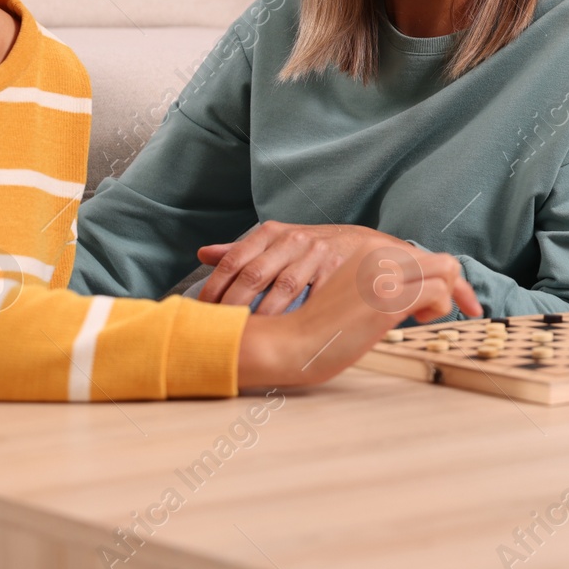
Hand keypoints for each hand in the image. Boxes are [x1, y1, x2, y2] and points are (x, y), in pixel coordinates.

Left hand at [198, 222, 405, 313]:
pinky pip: (313, 298)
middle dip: (233, 307)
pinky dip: (298, 316)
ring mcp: (317, 255)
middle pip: (254, 276)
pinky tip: (286, 332)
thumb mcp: (277, 241)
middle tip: (222, 330)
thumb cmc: (312, 247)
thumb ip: (241, 250)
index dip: (215, 289)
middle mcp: (293, 240)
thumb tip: (203, 253)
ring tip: (250, 336)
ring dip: (263, 316)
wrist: (365, 244)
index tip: (203, 313)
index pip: (234, 261)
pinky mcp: (338, 271)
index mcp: (272, 232)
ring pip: (282, 289)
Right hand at [237, 243, 481, 388]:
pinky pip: (439, 291)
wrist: (287, 342)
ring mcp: (385, 275)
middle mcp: (379, 255)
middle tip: (431, 312)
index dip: (445, 280)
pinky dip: (439, 308)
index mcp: (368, 250)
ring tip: (418, 317)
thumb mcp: (351, 292)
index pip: (422, 255)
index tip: (453, 301)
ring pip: (446, 270)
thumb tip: (412, 295)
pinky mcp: (389, 298)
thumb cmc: (316, 328)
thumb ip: (377, 283)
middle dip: (451, 288)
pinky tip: (416, 321)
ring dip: (443, 298)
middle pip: (440, 260)